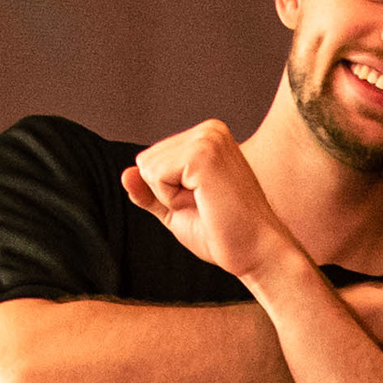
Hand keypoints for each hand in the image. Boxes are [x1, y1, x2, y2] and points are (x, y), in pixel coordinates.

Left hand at [123, 120, 296, 283]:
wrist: (257, 253)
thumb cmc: (224, 234)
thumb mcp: (177, 209)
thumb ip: (150, 192)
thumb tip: (125, 174)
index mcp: (208, 137)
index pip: (152, 159)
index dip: (167, 192)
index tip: (203, 203)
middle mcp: (210, 130)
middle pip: (146, 160)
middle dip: (166, 193)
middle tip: (206, 207)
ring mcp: (208, 138)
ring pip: (148, 168)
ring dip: (170, 197)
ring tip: (207, 205)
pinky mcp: (203, 154)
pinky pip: (155, 176)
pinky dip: (172, 199)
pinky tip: (205, 204)